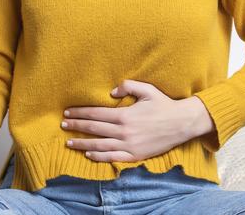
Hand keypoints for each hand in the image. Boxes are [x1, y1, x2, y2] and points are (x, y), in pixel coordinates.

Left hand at [61, 80, 194, 161]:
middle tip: (63, 125)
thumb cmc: (164, 105)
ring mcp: (129, 145)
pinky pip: (113, 157)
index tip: (67, 113)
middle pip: (94, 129)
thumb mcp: (147, 90)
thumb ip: (128, 86)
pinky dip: (99, 156)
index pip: (96, 114)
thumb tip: (111, 92)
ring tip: (69, 142)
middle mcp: (124, 131)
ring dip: (82, 143)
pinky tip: (89, 154)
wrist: (182, 123)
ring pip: (100, 145)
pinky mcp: (135, 155)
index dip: (80, 114)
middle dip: (76, 127)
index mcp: (125, 115)